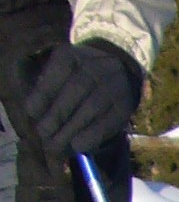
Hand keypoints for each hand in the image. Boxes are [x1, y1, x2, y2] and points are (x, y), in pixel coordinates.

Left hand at [25, 40, 141, 157]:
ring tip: (56, 145)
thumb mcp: (59, 73)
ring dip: (72, 128)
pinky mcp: (124, 106)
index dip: (44, 93)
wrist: (118, 73)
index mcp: (73, 55)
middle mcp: (95, 66)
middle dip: (57, 114)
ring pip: (92, 107)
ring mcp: (113, 85)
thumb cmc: (77, 78)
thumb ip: (45, 87)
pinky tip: (78, 146)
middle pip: (76, 90)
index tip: (31, 112)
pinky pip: (107, 122)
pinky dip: (91, 135)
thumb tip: (34, 111)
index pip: (57, 71)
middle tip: (43, 133)